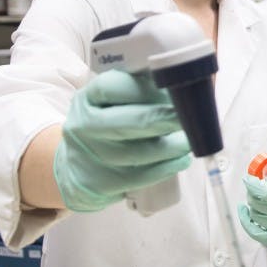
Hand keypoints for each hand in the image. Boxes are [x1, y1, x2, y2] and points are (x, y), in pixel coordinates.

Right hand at [53, 70, 190, 211]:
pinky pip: (141, 176)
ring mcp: (92, 156)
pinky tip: (182, 159)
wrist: (75, 166)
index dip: (145, 88)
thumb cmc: (105, 124)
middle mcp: (84, 126)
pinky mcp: (102, 183)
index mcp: (88, 98)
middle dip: (166, 118)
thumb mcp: (109, 102)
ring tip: (190, 140)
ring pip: (139, 152)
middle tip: (190, 116)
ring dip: (172, 146)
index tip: (172, 87)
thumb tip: (181, 84)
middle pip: (130, 122)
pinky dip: (167, 167)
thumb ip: (138, 90)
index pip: (112, 87)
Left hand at [237, 157, 266, 260]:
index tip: (248, 176)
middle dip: (251, 190)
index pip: (265, 192)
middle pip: (257, 201)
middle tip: (254, 185)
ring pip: (254, 214)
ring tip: (259, 197)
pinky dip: (245, 219)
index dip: (252, 183)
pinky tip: (244, 211)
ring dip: (252, 203)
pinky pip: (252, 231)